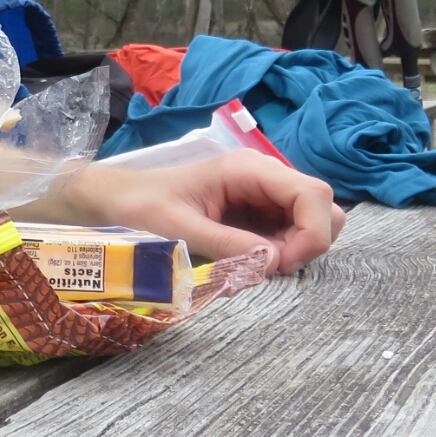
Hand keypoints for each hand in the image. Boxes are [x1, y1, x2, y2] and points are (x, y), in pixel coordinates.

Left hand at [60, 152, 343, 273]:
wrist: (114, 200)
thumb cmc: (140, 206)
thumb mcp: (178, 228)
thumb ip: (226, 244)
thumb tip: (273, 262)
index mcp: (247, 169)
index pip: (313, 193)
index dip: (313, 231)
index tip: (287, 262)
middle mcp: (262, 178)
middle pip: (321, 207)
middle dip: (308, 241)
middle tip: (271, 266)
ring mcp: (261, 197)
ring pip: (309, 222)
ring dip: (296, 249)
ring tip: (257, 264)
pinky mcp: (255, 216)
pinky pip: (288, 234)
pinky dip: (281, 253)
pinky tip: (250, 261)